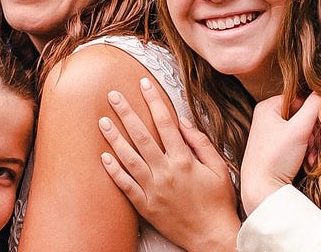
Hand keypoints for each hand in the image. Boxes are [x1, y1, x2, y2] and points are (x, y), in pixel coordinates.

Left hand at [97, 78, 240, 250]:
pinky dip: (114, 171)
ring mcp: (153, 189)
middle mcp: (166, 171)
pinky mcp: (145, 206)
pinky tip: (103, 157)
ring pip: (129, 158)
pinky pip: (125, 186)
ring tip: (102, 121)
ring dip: (114, 138)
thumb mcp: (218, 168)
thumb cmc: (218, 201)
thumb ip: (200, 143)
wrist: (211, 236)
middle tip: (112, 95)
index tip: (143, 84)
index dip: (153, 101)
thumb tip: (183, 121)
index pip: (165, 122)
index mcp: (184, 160)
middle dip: (126, 112)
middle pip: (142, 136)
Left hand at [240, 92, 320, 214]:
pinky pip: (296, 144)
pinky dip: (305, 152)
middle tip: (313, 146)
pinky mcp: (274, 150)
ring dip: (311, 145)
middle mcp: (266, 118)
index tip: (317, 128)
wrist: (261, 190)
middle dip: (313, 133)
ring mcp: (269, 135)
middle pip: (302, 117)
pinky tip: (307, 162)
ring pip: (301, 132)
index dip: (313, 113)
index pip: (301, 99)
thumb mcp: (299, 130)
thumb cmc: (275, 159)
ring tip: (310, 157)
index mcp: (267, 107)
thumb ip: (315, 106)